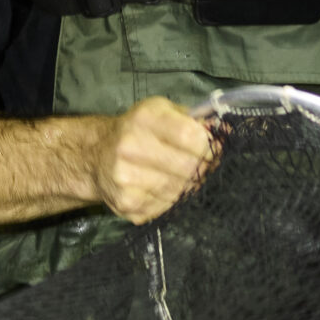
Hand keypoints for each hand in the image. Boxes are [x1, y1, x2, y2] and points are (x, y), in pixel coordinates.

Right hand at [94, 97, 216, 223]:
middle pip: (188, 168)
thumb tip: (224, 131)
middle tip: (204, 165)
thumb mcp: (162, 112)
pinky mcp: (126, 204)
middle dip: (203, 168)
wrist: (95, 156)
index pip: (190, 136)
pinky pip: (167, 207)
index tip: (212, 149)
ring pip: (181, 191)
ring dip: (189, 186)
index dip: (209, 146)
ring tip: (181, 175)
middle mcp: (130, 148)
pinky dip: (173, 199)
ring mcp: (126, 179)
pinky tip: (163, 187)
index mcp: (144, 119)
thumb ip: (194, 120)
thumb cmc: (137, 131)